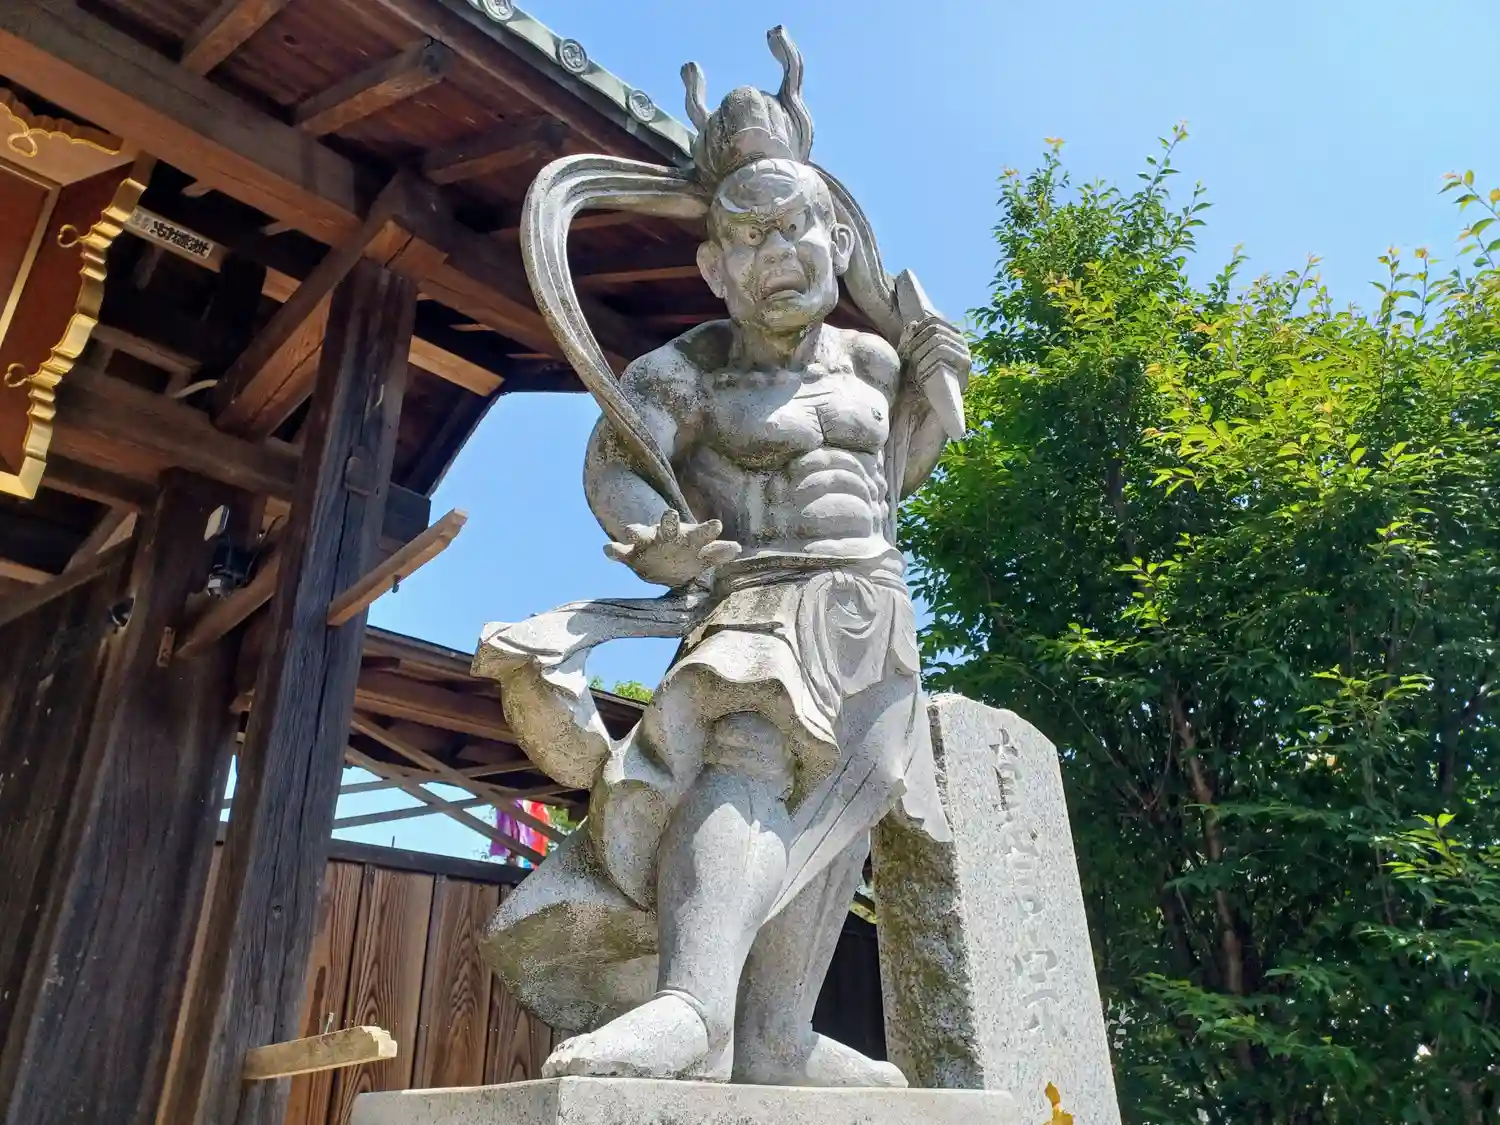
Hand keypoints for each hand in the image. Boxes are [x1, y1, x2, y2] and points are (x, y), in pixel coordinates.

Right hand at [603, 509, 740, 587]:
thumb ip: (717, 554)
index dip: (707, 531)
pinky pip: (620, 552)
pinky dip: (613, 551)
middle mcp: (666, 537)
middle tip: (671, 514)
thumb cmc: (685, 555)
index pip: (699, 535)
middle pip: (669, 528)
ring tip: (629, 531)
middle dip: (669, 522)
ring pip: (640, 534)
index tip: (717, 525)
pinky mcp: (630, 554)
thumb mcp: (702, 557)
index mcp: (687, 539)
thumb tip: (738, 549)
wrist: (660, 561)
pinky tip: (607, 550)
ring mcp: (647, 544)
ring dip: (635, 531)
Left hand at [898, 315, 970, 392]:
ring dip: (920, 352)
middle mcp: (960, 342)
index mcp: (949, 337)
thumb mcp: (909, 357)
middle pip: (935, 329)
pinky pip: (942, 350)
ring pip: (938, 339)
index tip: (905, 346)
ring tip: (913, 368)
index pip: (933, 321)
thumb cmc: (916, 382)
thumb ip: (911, 339)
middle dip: (916, 342)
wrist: (926, 408)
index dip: (916, 330)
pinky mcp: (964, 364)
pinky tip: (920, 373)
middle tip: (906, 359)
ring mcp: (964, 352)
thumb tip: (913, 324)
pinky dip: (927, 359)